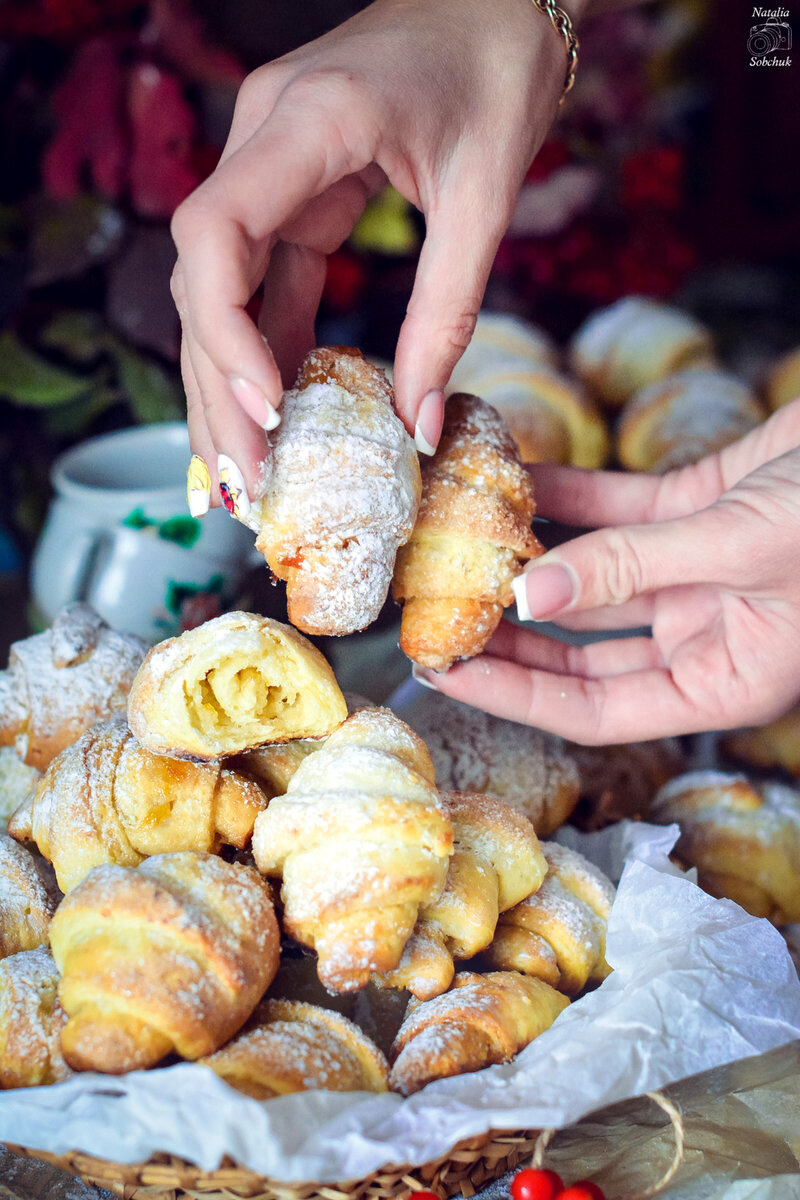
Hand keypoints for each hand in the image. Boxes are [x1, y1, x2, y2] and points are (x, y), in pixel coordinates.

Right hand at [170, 0, 579, 504]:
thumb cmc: (496, 68)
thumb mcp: (486, 196)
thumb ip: (446, 315)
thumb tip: (415, 426)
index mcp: (308, 121)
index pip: (214, 234)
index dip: (223, 332)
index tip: (267, 409)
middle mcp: (263, 139)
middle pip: (204, 279)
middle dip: (218, 387)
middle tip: (245, 481)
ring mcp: (268, 165)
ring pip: (220, 289)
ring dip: (229, 381)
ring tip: (245, 471)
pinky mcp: (290, 191)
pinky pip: (261, 280)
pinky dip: (266, 349)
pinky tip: (276, 414)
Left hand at [415, 400, 799, 742]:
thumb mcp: (738, 547)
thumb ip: (632, 567)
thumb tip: (530, 594)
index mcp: (722, 680)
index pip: (595, 708)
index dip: (516, 696)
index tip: (446, 671)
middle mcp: (703, 635)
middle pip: (579, 651)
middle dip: (506, 636)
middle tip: (433, 616)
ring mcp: (696, 576)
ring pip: (592, 579)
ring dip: (528, 561)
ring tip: (456, 549)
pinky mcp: (696, 515)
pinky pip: (616, 512)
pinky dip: (568, 497)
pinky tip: (514, 480)